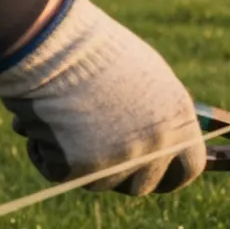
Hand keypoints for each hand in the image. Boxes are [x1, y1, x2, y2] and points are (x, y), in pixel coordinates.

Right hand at [0, 0, 206, 195]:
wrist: (55, 43)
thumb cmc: (97, 53)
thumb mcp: (147, 80)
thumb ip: (158, 116)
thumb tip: (160, 142)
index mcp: (179, 122)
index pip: (188, 169)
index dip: (169, 176)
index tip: (156, 177)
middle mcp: (156, 145)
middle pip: (142, 185)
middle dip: (120, 176)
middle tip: (97, 154)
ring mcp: (120, 160)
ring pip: (99, 182)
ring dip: (80, 159)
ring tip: (66, 116)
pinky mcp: (80, 169)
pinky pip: (59, 173)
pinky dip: (44, 152)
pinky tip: (41, 119)